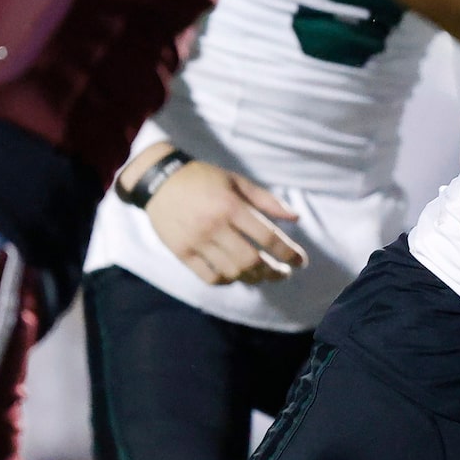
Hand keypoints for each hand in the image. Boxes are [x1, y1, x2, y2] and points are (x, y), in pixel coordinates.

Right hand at [136, 158, 306, 286]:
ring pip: (232, 272)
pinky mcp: (181, 252)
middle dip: (274, 271)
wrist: (158, 180)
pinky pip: (209, 277)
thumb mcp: (236, 181)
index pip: (268, 236)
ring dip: (253, 278)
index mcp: (231, 205)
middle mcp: (214, 226)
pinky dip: (227, 281)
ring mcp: (196, 241)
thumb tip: (296, 218)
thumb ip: (267, 200)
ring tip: (263, 275)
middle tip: (283, 273)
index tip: (301, 262)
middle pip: (251, 260)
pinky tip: (236, 275)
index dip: (289, 252)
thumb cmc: (203, 178)